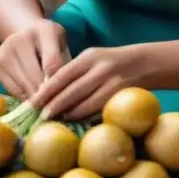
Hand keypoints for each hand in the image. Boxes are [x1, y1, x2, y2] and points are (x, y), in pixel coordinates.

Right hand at [0, 19, 67, 99]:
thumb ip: (63, 68)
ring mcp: (6, 49)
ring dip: (35, 97)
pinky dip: (23, 96)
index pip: (52, 62)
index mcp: (46, 30)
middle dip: (45, 94)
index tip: (59, 95)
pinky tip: (31, 96)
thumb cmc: (52, 46)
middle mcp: (22, 37)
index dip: (56, 82)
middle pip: (35, 75)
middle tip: (53, 105)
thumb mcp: (63, 51)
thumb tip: (59, 95)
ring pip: (23, 84)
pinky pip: (12, 88)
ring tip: (44, 103)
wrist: (27, 34)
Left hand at [30, 45, 145, 120]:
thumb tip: (49, 92)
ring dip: (69, 114)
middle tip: (42, 117)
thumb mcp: (93, 59)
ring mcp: (112, 82)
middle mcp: (100, 68)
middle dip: (54, 105)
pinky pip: (98, 109)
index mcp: (89, 57)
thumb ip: (74, 72)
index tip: (33, 103)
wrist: (145, 63)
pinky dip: (85, 116)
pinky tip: (76, 120)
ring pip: (85, 103)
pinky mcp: (121, 95)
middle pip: (71, 91)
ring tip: (57, 120)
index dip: (46, 91)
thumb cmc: (111, 63)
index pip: (62, 75)